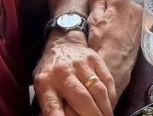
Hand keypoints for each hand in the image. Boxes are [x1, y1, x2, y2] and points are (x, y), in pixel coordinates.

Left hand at [34, 0, 116, 115]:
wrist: (62, 43)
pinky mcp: (94, 58)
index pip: (53, 109)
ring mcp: (80, 64)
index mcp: (45, 84)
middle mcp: (62, 73)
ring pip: (98, 90)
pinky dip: (111, 96)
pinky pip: (107, 80)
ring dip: (105, 109)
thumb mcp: (41, 87)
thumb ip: (49, 106)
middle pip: (82, 100)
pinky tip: (110, 105)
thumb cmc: (51, 71)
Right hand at [86, 0, 141, 98]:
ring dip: (118, 21)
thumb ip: (95, 1)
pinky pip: (132, 24)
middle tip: (103, 28)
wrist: (114, 65)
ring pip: (125, 14)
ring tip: (110, 35)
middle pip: (118, 5)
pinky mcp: (143, 30)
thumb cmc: (101, 42)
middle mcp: (135, 6)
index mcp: (122, 1)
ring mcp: (141, 19)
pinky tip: (118, 39)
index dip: (100, 8)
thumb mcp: (94, 19)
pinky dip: (125, 28)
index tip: (97, 20)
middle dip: (111, 14)